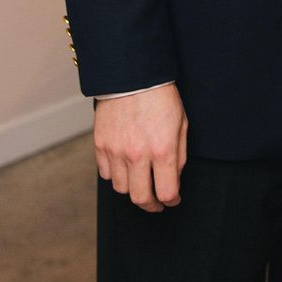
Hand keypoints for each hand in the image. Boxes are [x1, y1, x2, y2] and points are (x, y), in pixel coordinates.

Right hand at [94, 83, 187, 211]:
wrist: (133, 75)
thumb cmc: (161, 97)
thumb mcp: (181, 124)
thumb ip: (179, 156)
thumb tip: (174, 179)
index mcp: (162, 150)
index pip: (166, 192)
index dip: (172, 201)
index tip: (173, 200)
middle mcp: (137, 155)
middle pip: (141, 198)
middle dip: (152, 205)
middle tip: (157, 203)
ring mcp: (116, 151)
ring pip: (121, 189)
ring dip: (133, 190)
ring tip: (141, 183)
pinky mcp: (100, 145)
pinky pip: (106, 174)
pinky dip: (116, 175)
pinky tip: (125, 168)